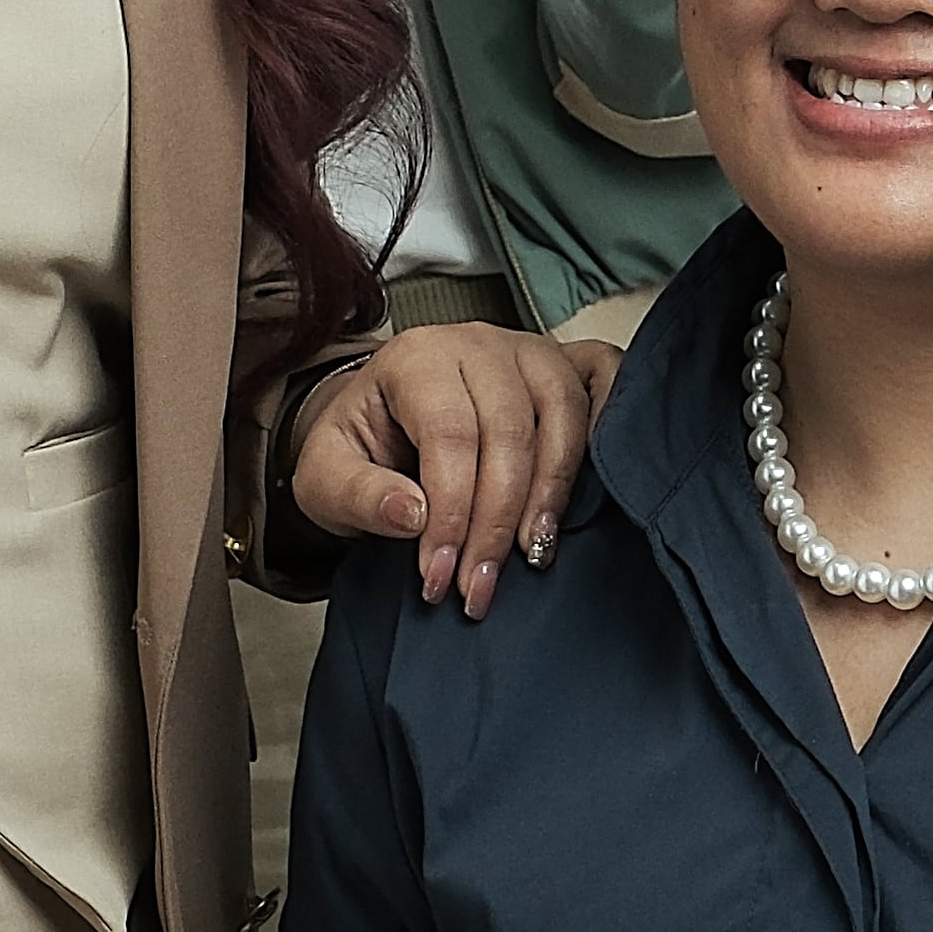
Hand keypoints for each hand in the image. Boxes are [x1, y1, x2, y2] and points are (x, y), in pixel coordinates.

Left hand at [288, 321, 624, 614]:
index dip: (451, 513)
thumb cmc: (360, 449)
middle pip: (510, 431)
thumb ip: (357, 495)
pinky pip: (603, 380)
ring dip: (552, 493)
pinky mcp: (566, 363)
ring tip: (532, 555)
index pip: (449, 435)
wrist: (385, 424)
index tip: (440, 576)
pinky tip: (592, 487)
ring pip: (563, 412)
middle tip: (478, 587)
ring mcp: (530, 350)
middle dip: (496, 522)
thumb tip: (412, 514)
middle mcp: (478, 344)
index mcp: (416, 358)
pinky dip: (607, 428)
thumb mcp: (324, 479)